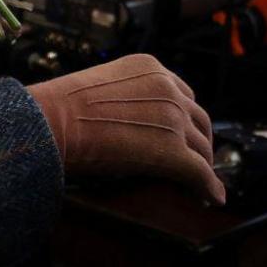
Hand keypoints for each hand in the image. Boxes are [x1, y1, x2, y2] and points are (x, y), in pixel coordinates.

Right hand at [30, 54, 224, 203]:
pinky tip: (212, 198)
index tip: (184, 131)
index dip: (186, 116)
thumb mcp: (98, 87)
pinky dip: (209, 187)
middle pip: (197, 118)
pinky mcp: (173, 152)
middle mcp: (168, 88)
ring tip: (201, 183)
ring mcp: (174, 119)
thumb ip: (118, 98)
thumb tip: (113, 122)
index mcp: (150, 68)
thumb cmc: (59, 109)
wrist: (55, 121)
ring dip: (204, 165)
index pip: (181, 93)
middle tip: (196, 158)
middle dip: (199, 140)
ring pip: (202, 146)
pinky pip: (200, 172)